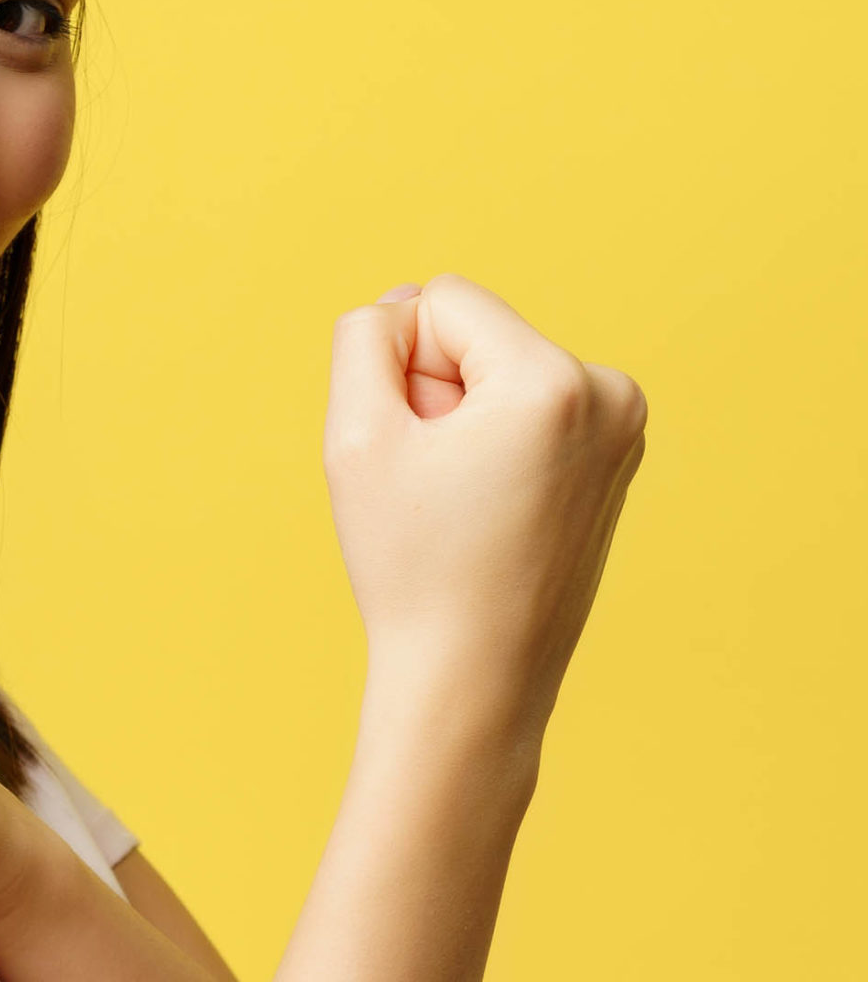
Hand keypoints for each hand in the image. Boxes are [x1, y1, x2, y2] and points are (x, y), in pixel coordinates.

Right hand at [324, 274, 646, 740]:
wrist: (473, 680)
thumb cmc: (412, 567)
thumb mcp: (355, 437)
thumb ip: (364, 338)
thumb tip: (407, 308)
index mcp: (555, 381)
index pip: (441, 301)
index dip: (399, 369)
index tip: (415, 452)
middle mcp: (611, 394)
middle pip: (477, 335)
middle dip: (438, 394)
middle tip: (437, 488)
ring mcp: (625, 430)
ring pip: (501, 373)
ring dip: (464, 421)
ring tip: (464, 505)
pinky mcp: (618, 460)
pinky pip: (531, 410)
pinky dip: (497, 446)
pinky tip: (490, 512)